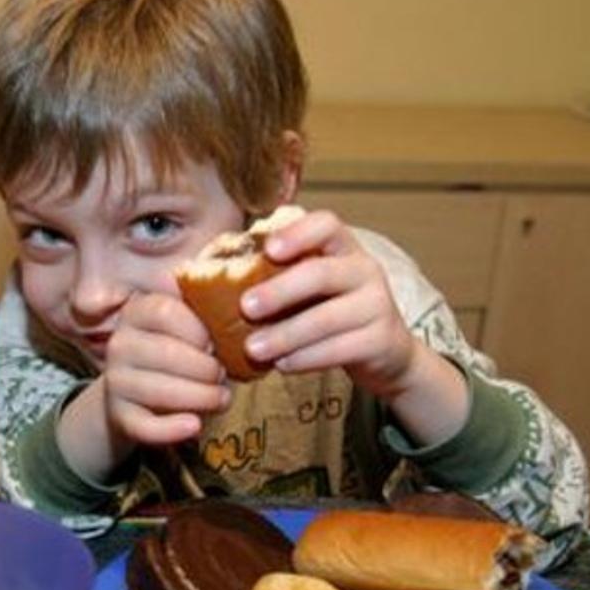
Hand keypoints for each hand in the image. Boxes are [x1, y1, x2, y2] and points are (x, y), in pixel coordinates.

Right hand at [101, 292, 230, 445]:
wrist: (143, 387)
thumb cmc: (180, 349)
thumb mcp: (188, 323)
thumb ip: (206, 314)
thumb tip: (248, 317)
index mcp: (138, 311)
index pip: (164, 312)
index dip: (197, 330)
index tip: (215, 344)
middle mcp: (120, 343)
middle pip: (165, 353)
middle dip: (205, 368)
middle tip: (223, 375)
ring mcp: (116, 381)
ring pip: (157, 391)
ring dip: (199, 397)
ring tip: (222, 398)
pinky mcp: (119, 415)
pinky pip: (144, 426)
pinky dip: (172, 429)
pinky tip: (195, 425)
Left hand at [240, 209, 467, 443]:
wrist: (385, 351)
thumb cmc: (329, 309)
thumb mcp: (309, 285)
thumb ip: (274, 272)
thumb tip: (204, 268)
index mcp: (342, 248)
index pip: (327, 225)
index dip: (298, 233)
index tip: (268, 249)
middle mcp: (364, 270)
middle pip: (322, 274)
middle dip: (280, 290)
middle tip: (245, 307)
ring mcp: (377, 305)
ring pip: (329, 318)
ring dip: (286, 334)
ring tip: (253, 348)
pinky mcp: (381, 340)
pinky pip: (341, 349)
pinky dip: (307, 359)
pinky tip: (281, 365)